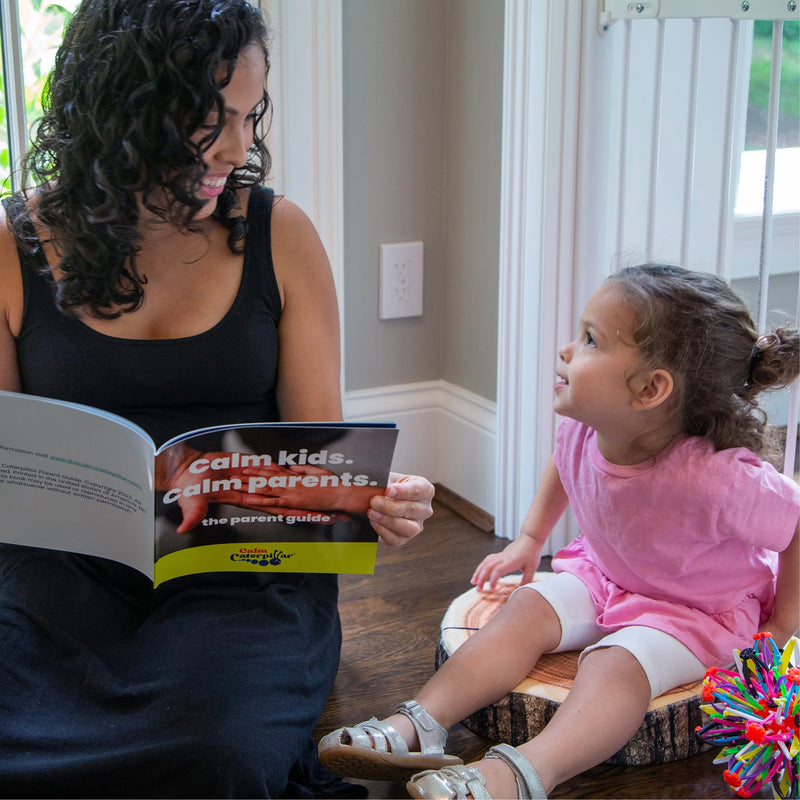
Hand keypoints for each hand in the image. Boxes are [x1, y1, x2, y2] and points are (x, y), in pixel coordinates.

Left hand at [240, 463, 380, 513]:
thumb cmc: (332, 484)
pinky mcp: (293, 502)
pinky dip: (260, 500)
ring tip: (236, 484)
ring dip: (250, 486)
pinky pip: (273, 501)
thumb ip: (303, 470)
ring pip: (265, 487)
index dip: (259, 468)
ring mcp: (290, 492)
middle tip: (234, 474)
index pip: (273, 471)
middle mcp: (290, 482)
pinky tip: (249, 499)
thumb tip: (292, 468)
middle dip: (249, 476)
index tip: (247, 465)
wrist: (340, 494)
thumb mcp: (317, 472)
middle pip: (265, 477)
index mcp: (295, 476)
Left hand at [367, 472, 433, 546]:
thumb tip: (375, 483)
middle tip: (374, 501)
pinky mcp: (404, 538)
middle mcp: (424, 509)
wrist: (382, 499)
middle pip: (412, 510)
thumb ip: (384, 480)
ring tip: (372, 513)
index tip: (388, 490)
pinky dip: (383, 531)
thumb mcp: (388, 479)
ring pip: (408, 528)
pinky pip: (396, 539)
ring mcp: (417, 525)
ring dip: (387, 520)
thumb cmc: (389, 487)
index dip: (403, 491)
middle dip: (390, 506)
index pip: (419, 490)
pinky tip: (374, 522)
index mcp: (425, 490)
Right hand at [471, 535, 543, 592]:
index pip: (497, 570)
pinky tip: (479, 572)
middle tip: (478, 589)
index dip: (492, 580)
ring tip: (473, 581)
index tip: (491, 589)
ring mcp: (500, 555)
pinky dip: (481, 566)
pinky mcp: (500, 554)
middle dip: (481, 578)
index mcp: (511, 561)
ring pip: (485, 562)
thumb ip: (526, 579)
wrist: (530, 538)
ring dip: (478, 572)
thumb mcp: (532, 568)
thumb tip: (521, 590)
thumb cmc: (531, 552)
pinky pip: (487, 560)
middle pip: (488, 567)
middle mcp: (503, 557)